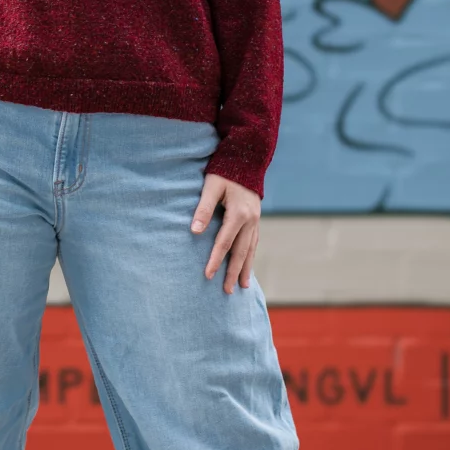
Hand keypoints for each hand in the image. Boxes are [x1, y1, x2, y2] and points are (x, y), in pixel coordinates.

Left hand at [191, 175, 259, 293]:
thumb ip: (202, 209)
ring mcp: (256, 220)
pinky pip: (254, 242)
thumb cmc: (224, 171)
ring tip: (242, 286)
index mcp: (239, 213)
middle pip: (241, 252)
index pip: (225, 242)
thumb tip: (194, 231)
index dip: (216, 260)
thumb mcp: (210, 186)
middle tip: (226, 291)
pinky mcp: (256, 219)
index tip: (208, 275)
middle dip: (233, 272)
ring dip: (245, 268)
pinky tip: (247, 266)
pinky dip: (250, 256)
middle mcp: (251, 220)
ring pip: (250, 249)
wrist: (246, 158)